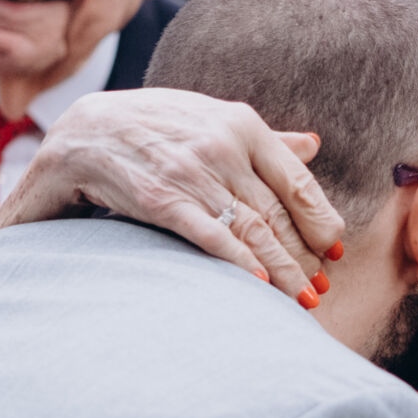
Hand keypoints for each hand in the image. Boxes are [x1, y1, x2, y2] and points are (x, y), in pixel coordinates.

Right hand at [0, 90, 345, 305]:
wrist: (82, 132)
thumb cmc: (152, 127)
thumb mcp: (209, 119)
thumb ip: (262, 138)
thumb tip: (313, 144)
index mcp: (242, 124)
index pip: (298, 180)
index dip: (321, 221)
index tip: (335, 252)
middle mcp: (221, 146)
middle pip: (278, 212)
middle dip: (304, 255)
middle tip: (321, 288)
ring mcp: (191, 173)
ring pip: (252, 229)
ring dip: (282, 269)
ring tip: (302, 298)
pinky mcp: (160, 199)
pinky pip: (210, 236)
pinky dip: (239, 262)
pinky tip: (260, 286)